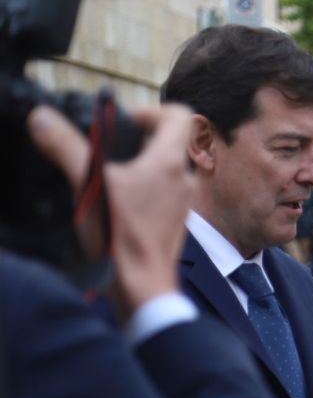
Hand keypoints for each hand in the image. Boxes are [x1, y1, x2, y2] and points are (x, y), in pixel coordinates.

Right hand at [26, 102, 195, 320]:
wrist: (141, 286)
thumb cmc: (121, 236)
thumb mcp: (87, 183)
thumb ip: (65, 146)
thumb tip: (42, 118)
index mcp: (170, 162)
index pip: (179, 115)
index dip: (151, 110)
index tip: (124, 120)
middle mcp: (185, 180)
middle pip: (173, 141)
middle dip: (142, 137)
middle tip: (111, 145)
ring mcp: (183, 204)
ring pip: (168, 169)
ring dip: (142, 164)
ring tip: (108, 172)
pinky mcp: (175, 223)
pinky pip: (163, 194)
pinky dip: (144, 189)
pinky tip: (116, 201)